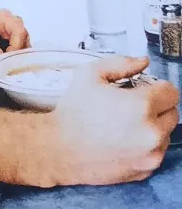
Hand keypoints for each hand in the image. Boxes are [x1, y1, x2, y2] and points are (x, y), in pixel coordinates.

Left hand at [0, 9, 29, 60]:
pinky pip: (22, 49)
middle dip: (17, 54)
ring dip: (17, 57)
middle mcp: (14, 21)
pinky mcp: (17, 39)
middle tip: (6, 65)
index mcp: (4, 17)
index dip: (16, 48)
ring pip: (26, 45)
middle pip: (25, 39)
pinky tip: (9, 64)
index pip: (19, 32)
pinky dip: (17, 58)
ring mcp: (17, 30)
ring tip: (6, 65)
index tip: (7, 60)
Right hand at [0, 56, 178, 187]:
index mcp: (141, 105)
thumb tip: (144, 61)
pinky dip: (147, 144)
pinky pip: (157, 152)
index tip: (142, 87)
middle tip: (132, 103)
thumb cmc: (73, 110)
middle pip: (173, 113)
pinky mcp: (146, 170)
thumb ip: (121, 63)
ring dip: (154, 125)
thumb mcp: (89, 75)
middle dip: (157, 105)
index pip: (171, 92)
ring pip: (166, 133)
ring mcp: (151, 154)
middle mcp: (152, 132)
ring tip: (126, 122)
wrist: (59, 148)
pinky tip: (124, 138)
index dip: (156, 86)